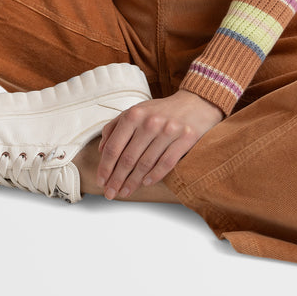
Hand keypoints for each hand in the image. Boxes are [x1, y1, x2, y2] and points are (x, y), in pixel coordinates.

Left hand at [96, 89, 223, 199]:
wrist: (195, 103)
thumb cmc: (160, 111)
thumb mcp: (136, 111)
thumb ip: (115, 126)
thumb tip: (101, 150)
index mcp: (134, 114)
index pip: (114, 146)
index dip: (105, 166)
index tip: (101, 180)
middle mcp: (150, 122)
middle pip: (128, 158)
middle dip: (116, 179)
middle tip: (110, 193)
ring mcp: (168, 131)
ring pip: (145, 163)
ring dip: (133, 182)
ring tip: (125, 192)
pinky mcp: (185, 139)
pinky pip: (166, 163)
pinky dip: (155, 176)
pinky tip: (146, 183)